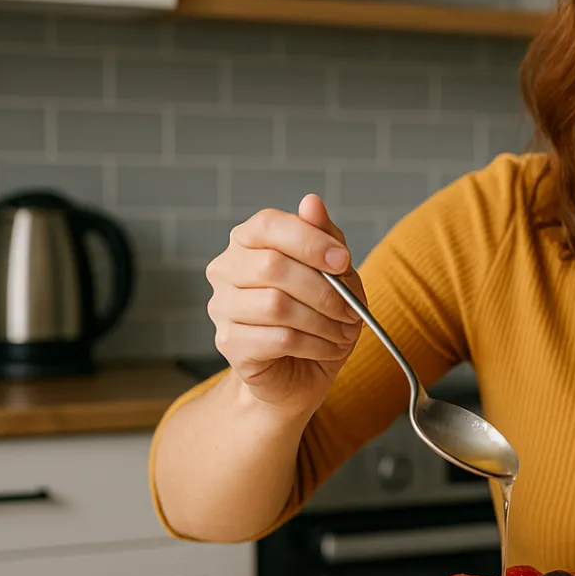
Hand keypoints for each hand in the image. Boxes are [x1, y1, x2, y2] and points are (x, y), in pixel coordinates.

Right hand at [205, 194, 364, 417]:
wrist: (299, 373)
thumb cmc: (317, 315)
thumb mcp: (334, 273)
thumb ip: (324, 237)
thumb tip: (311, 202)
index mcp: (248, 241)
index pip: (269, 224)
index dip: (310, 240)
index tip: (343, 261)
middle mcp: (226, 269)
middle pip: (273, 266)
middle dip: (324, 289)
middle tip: (352, 309)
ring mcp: (222, 307)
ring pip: (276, 305)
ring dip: (323, 320)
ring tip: (345, 332)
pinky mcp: (229, 343)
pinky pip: (279, 339)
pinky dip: (315, 344)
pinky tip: (329, 347)